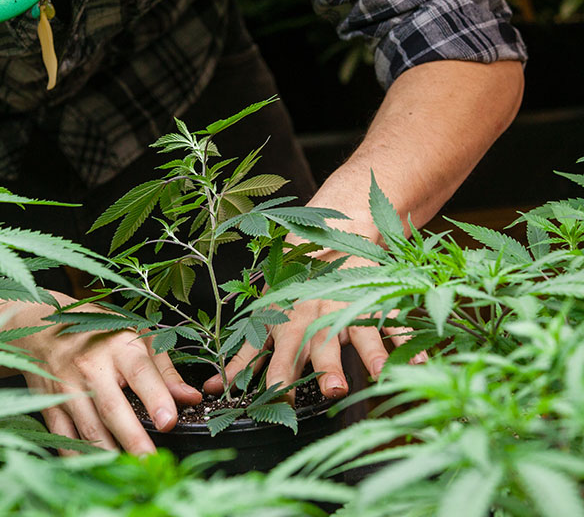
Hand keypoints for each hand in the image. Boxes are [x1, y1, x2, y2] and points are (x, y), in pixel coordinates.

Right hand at [18, 300, 201, 454]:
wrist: (44, 327)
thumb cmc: (101, 333)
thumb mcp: (138, 338)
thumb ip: (165, 371)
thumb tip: (192, 399)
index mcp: (120, 346)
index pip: (140, 373)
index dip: (156, 398)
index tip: (169, 422)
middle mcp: (92, 367)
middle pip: (112, 407)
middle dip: (133, 439)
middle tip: (151, 463)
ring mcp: (67, 387)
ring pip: (88, 427)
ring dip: (109, 454)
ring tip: (129, 474)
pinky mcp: (50, 404)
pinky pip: (64, 436)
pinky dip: (79, 457)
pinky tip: (96, 471)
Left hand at [203, 256, 425, 401]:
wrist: (328, 234)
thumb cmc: (290, 287)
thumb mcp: (265, 318)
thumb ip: (244, 356)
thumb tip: (212, 389)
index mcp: (287, 323)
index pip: (277, 354)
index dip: (273, 377)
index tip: (272, 400)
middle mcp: (316, 316)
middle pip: (320, 343)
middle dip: (325, 366)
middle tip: (332, 390)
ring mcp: (347, 306)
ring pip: (360, 329)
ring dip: (371, 353)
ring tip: (382, 374)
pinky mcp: (374, 298)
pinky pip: (394, 320)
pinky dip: (409, 340)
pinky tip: (423, 360)